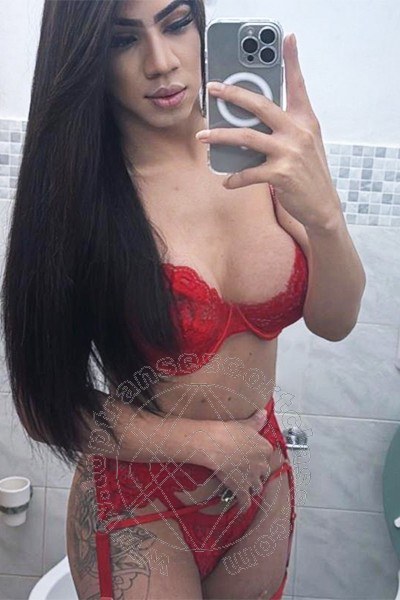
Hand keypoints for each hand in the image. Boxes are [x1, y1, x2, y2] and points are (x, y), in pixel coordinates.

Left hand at [195, 33, 341, 230]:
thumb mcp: (305, 143)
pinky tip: (226, 181)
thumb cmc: (308, 172)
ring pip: (246, 137)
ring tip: (203, 136)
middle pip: (260, 106)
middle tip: (213, 89)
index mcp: (305, 120)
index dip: (293, 61)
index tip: (287, 38)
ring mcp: (289, 152)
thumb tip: (251, 122)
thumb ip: (285, 127)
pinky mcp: (280, 174)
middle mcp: (298, 132)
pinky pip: (249, 172)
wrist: (321, 205)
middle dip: (233, 95)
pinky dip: (234, 178)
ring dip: (220, 136)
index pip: (298, 85)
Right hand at [201, 409, 275, 511]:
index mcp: (264, 448)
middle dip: (257, 473)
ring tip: (247, 487)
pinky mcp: (241, 488)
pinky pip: (246, 501)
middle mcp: (261, 464)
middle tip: (249, 471)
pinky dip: (244, 505)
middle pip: (263, 472)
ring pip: (257, 487)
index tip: (253, 457)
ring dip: (252, 487)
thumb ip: (256, 421)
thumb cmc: (228, 432)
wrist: (214, 445)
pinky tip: (242, 507)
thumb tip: (264, 413)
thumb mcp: (245, 424)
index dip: (259, 456)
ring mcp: (252, 478)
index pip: (266, 454)